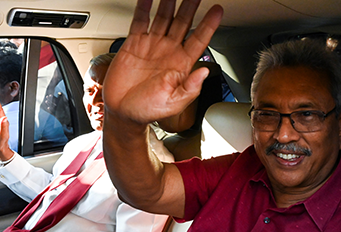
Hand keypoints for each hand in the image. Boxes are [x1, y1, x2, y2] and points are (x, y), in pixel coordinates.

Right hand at [103, 0, 222, 124]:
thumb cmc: (148, 110)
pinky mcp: (134, 44)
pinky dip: (144, 8)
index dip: (209, 24)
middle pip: (183, 22)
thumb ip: (190, 88)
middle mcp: (169, 51)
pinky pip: (140, 21)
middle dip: (190, 6)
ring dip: (170, 2)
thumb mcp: (174, 103)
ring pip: (164, 18)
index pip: (199, 39)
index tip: (218, 10)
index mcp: (182, 64)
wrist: (123, 111)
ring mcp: (152, 45)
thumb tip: (205, 72)